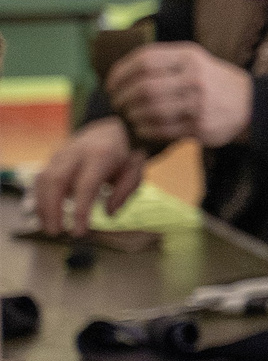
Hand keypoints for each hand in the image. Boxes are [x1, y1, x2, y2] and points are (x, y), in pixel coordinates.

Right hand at [31, 119, 148, 235]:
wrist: (114, 128)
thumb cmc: (126, 154)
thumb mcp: (136, 171)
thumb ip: (124, 192)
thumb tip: (109, 214)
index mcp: (100, 155)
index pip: (85, 186)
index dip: (80, 210)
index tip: (78, 233)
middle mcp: (76, 152)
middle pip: (55, 181)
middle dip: (52, 209)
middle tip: (55, 233)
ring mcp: (61, 154)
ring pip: (43, 179)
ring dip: (42, 206)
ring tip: (49, 228)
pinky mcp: (53, 158)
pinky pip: (41, 179)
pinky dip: (40, 198)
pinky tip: (45, 216)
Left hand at [104, 42, 253, 147]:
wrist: (251, 104)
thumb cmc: (213, 81)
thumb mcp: (194, 61)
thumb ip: (163, 62)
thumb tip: (121, 75)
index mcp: (189, 57)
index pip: (144, 61)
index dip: (120, 73)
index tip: (111, 85)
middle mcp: (195, 78)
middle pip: (144, 89)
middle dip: (123, 99)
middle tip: (118, 104)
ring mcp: (199, 104)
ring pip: (151, 111)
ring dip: (133, 116)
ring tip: (129, 117)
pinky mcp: (201, 127)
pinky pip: (163, 130)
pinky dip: (146, 130)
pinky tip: (143, 128)